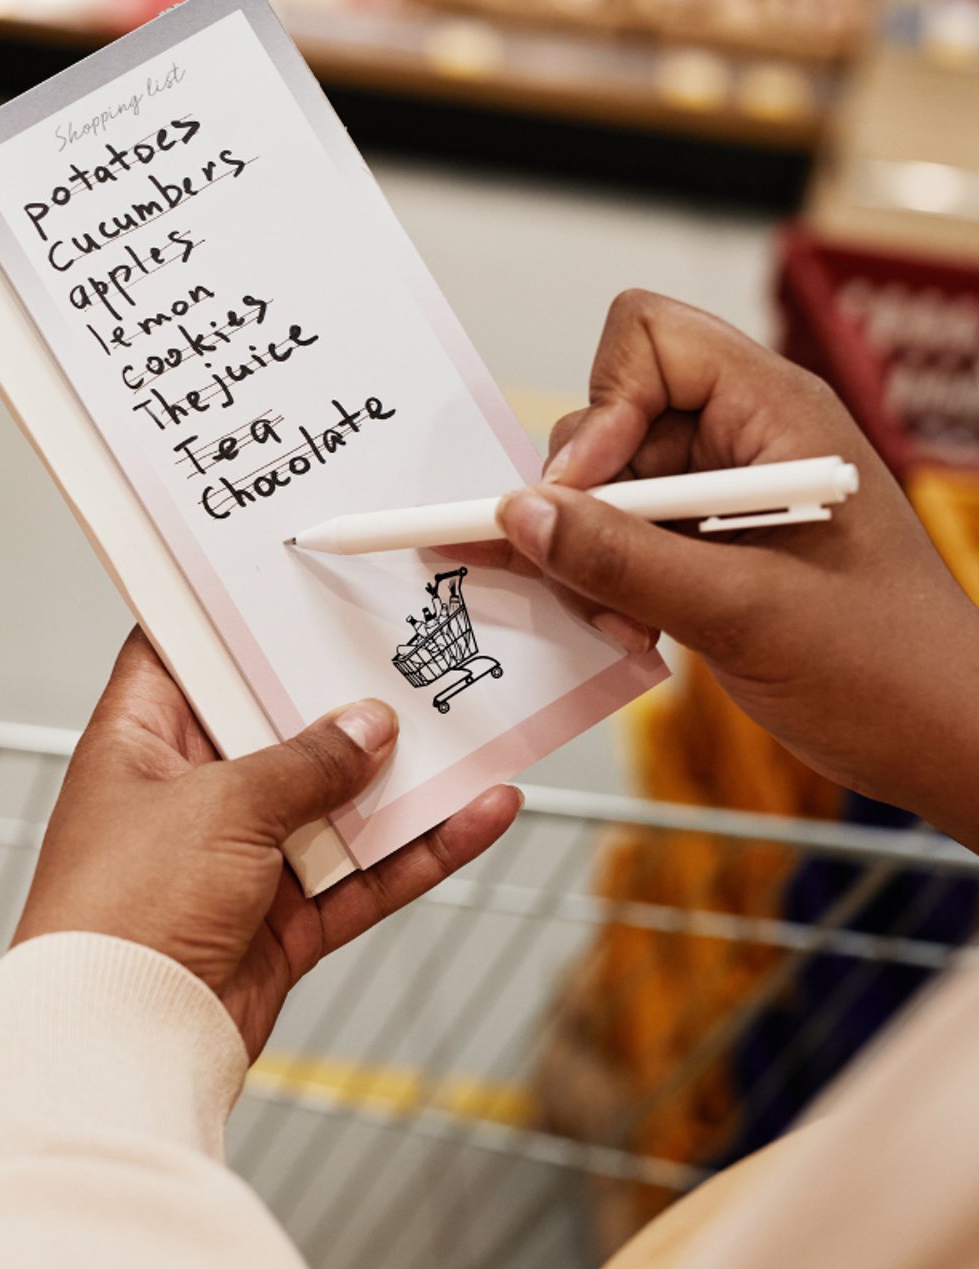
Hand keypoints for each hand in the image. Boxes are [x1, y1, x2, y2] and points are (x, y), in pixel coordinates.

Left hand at [13, 631, 519, 1057]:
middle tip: (417, 639)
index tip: (296, 575)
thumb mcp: (218, 804)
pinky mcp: (281, 923)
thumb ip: (303, 762)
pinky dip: (421, 850)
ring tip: (475, 717)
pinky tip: (484, 814)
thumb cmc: (128, 905)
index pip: (181, 653)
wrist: (120, 1038)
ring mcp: (238, 859)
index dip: (231, 613)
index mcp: (139, 741)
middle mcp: (187, 792)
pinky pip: (363, 875)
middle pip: (276, 725)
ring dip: (402, 773)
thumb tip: (368, 724)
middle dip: (345, 693)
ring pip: (334, 802)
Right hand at [456, 290, 978, 842]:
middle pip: (609, 419)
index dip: (603, 407)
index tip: (581, 494)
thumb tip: (520, 515)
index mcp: (776, 414)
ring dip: (589, 558)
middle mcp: (745, 437)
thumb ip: (620, 559)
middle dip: (582, 503)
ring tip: (626, 623)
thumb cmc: (889, 667)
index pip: (649, 339)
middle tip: (592, 578)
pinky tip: (631, 632)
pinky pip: (618, 539)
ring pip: (602, 489)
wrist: (940, 740)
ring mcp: (723, 494)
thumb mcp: (741, 610)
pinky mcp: (706, 547)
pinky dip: (604, 584)